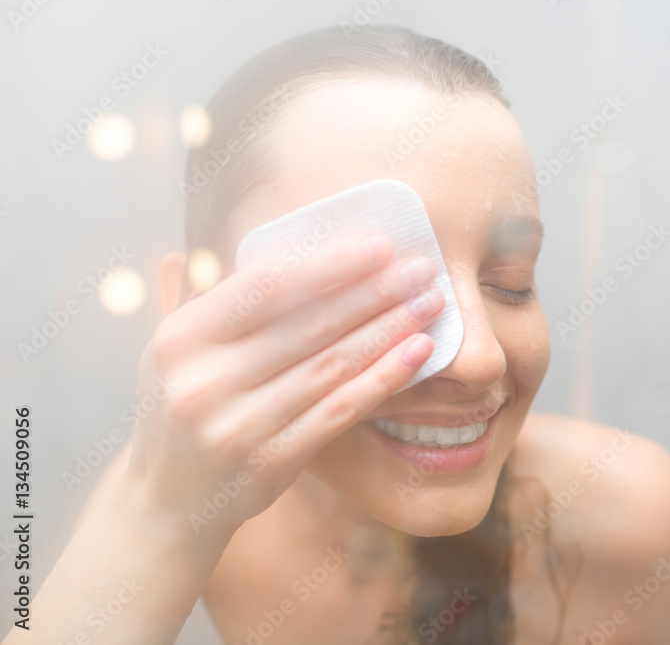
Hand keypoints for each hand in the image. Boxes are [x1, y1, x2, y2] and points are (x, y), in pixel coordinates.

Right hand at [118, 232, 443, 541]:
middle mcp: (205, 380)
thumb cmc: (182, 409)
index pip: (267, 286)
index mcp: (181, 338)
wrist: (167, 504)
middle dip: (374, 291)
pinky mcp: (271, 461)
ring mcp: (238, 425)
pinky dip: (384, 379)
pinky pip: (340, 411)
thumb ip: (203, 295)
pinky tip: (418, 354)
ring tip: (430, 304)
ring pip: (332, 365)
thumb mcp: (174, 352)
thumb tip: (237, 238)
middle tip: (421, 269)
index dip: (329, 263)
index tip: (380, 245)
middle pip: (309, 324)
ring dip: (389, 330)